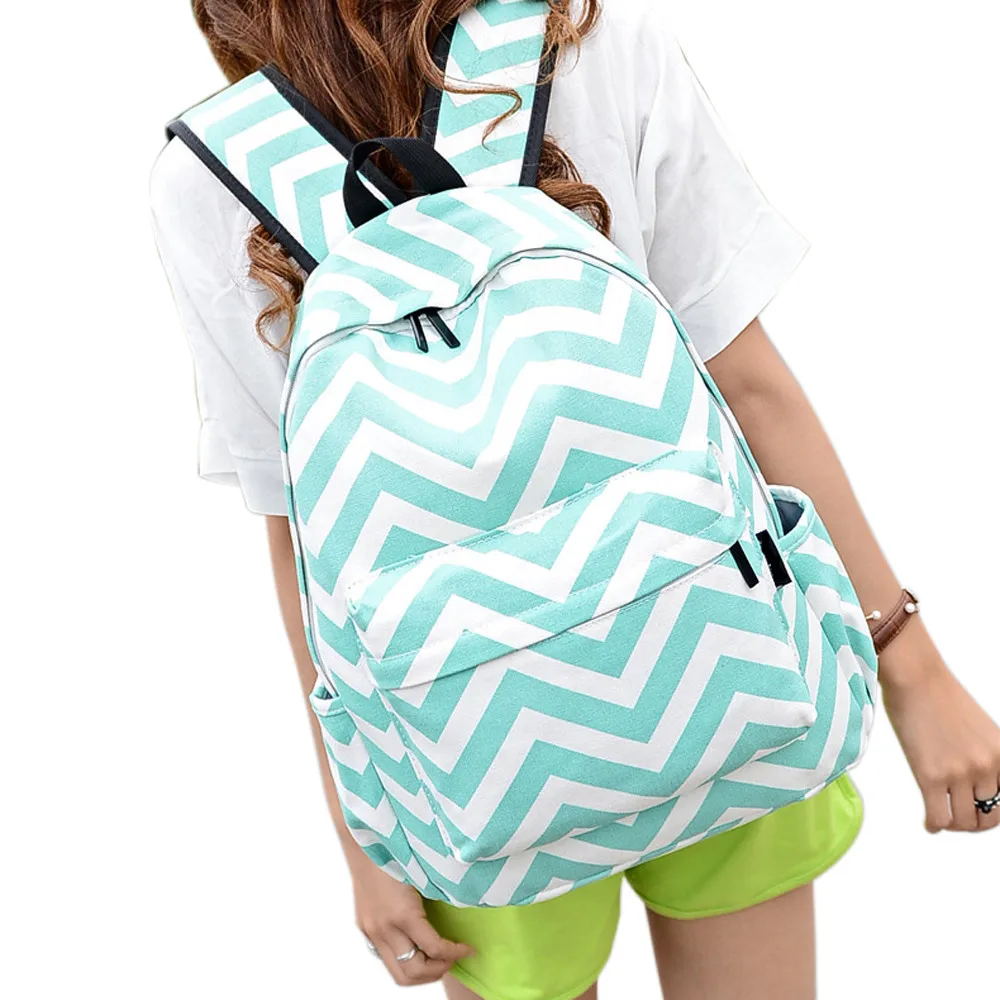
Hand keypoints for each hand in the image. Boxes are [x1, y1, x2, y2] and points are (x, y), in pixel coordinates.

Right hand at [352, 855, 473, 986]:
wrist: (364, 839)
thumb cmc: (398, 849)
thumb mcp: (423, 874)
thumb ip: (438, 896)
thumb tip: (461, 912)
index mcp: (402, 914)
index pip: (434, 949)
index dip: (456, 953)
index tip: (469, 949)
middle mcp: (384, 928)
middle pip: (413, 972)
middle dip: (438, 970)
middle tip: (454, 959)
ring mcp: (371, 931)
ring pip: (397, 973)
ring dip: (421, 972)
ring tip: (437, 960)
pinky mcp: (365, 929)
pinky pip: (386, 958)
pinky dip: (405, 960)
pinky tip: (417, 948)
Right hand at [880, 623, 999, 832]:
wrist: (916, 678)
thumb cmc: (939, 695)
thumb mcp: (981, 729)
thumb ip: (986, 756)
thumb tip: (978, 785)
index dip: (992, 812)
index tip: (979, 813)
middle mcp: (986, 766)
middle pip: (988, 816)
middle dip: (974, 823)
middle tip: (960, 819)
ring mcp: (959, 773)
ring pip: (964, 822)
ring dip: (954, 825)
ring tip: (942, 818)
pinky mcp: (931, 776)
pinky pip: (939, 817)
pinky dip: (934, 825)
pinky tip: (929, 822)